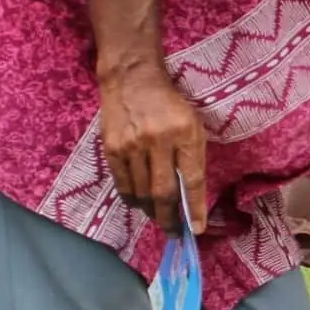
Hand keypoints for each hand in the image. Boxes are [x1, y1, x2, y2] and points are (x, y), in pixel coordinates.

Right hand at [98, 62, 206, 234]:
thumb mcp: (192, 124)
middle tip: (174, 232)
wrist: (133, 77)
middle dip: (169, 219)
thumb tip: (188, 196)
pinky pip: (122, 184)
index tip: (197, 230)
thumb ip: (192, 157)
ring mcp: (132, 145)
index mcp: (185, 133)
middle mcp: (159, 140)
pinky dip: (132, 199)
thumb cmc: (170, 103)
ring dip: (150, 211)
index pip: (192, 180)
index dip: (195, 208)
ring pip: (141, 192)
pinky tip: (139, 203)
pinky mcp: (112, 147)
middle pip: (163, 192)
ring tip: (158, 217)